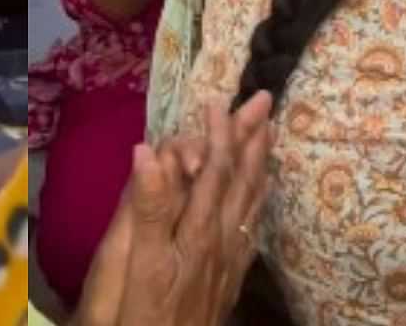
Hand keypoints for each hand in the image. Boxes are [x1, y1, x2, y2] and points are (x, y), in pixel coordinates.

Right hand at [72, 92, 273, 325]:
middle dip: (250, 140)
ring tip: (270, 137)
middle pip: (240, 182)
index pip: (213, 173)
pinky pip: (250, 231)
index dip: (217, 136)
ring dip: (259, 165)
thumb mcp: (135, 265)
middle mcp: (220, 242)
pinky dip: (257, 204)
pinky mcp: (229, 279)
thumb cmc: (139, 316)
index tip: (220, 101)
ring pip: (250, 203)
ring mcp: (228, 262)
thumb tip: (148, 151)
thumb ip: (147, 209)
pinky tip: (261, 197)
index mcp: (196, 232)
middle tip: (265, 102)